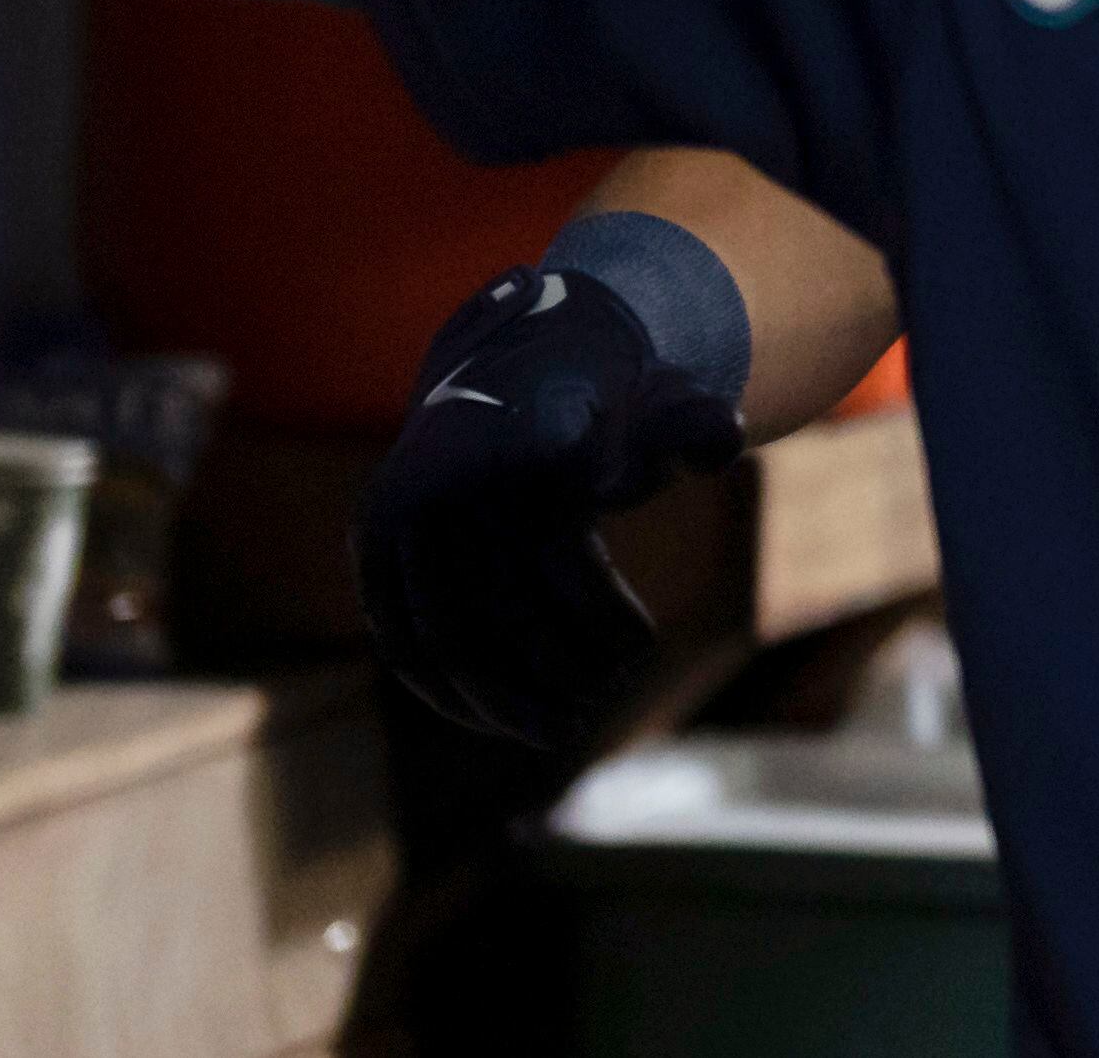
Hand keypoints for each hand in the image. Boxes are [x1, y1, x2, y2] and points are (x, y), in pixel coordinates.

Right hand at [356, 258, 742, 755]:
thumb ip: (694, 423)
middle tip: (592, 712)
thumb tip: (727, 441)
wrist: (521, 370)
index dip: (599, 607)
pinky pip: (403, 640)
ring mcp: (390, 519)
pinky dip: (450, 691)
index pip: (559, 547)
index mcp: (506, 437)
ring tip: (558, 728)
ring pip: (436, 640)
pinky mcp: (371, 553)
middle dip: (542, 673)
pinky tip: (504, 722)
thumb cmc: (606, 395)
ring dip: (493, 700)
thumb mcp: (663, 398)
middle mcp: (434, 479)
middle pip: (488, 609)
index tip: (644, 651)